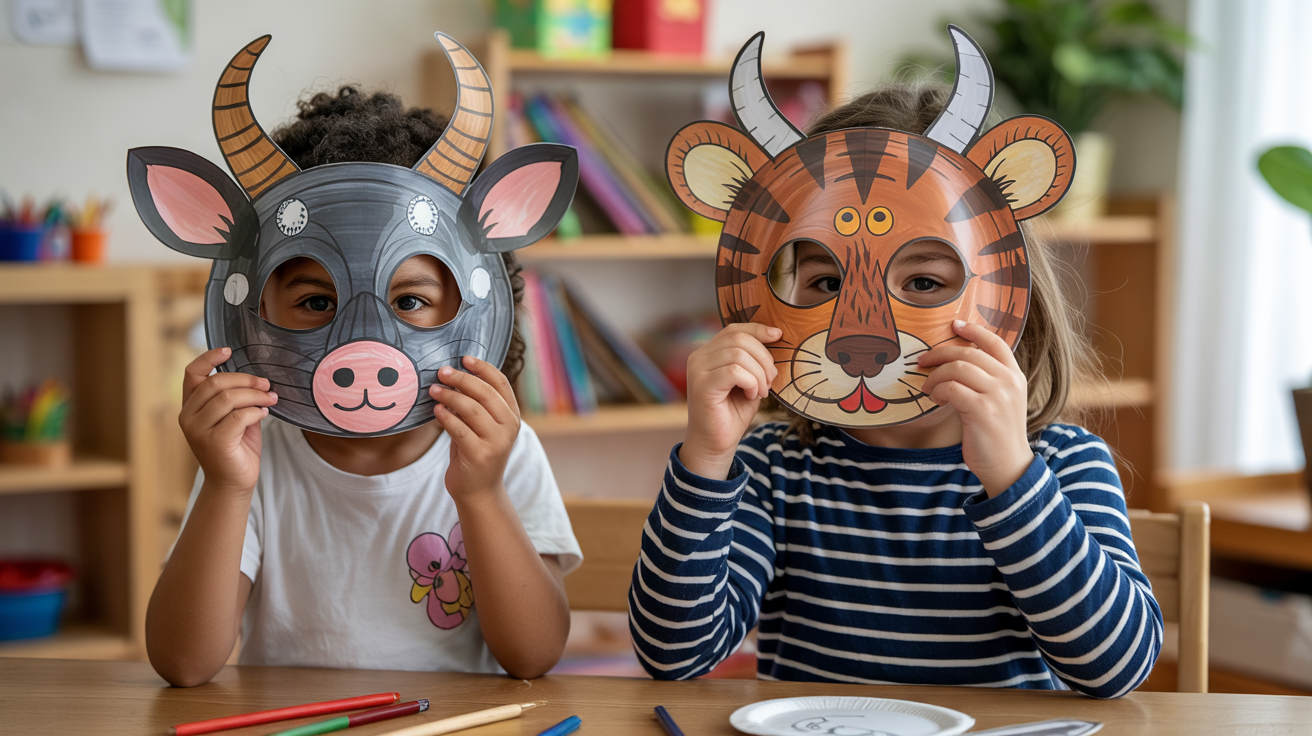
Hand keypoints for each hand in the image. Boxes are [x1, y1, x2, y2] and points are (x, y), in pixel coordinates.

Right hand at [179, 347, 277, 495]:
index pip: (192, 373)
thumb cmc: (236, 447)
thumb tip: (256, 377)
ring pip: (228, 398)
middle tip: (266, 384)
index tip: (229, 350)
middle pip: (215, 383)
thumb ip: (236, 397)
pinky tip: (264, 413)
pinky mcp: (214, 442)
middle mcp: (188, 417)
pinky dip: (255, 411)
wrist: (234, 482)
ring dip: (255, 395)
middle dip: (245, 379)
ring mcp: (198, 431)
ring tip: (271, 398)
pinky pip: (238, 416)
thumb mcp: (234, 416)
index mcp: (190, 407)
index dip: (209, 357)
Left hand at [430, 356, 520, 500]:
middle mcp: (509, 427)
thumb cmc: (476, 452)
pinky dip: (446, 417)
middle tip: (442, 372)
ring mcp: (496, 442)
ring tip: (433, 390)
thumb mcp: (483, 426)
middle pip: (485, 393)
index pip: (500, 383)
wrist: (478, 491)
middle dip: (462, 379)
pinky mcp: (479, 455)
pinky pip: (459, 429)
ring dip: (450, 396)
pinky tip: (436, 410)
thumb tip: (454, 375)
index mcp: (512, 416)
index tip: (464, 358)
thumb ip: (477, 404)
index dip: (482, 368)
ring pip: (472, 410)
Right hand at [679, 322, 782, 479]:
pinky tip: (752, 395)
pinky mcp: (701, 385)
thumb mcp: (748, 380)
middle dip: (763, 357)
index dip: (757, 329)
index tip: (778, 335)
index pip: (733, 329)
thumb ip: (753, 359)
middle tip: (770, 380)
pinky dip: (751, 382)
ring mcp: (697, 370)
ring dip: (758, 373)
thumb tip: (774, 334)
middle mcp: (698, 357)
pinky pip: (734, 371)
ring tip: (761, 391)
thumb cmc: (732, 413)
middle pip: (738, 339)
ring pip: (738, 354)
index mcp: (707, 353)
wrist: (716, 444)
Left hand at [918, 320, 1032, 496]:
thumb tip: (954, 361)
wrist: (1008, 466)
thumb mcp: (999, 400)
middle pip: (968, 353)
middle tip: (921, 362)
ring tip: (928, 389)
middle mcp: (1010, 381)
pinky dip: (938, 391)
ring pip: (958, 368)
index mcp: (1015, 375)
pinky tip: (935, 400)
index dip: (974, 331)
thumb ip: (986, 380)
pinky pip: (951, 388)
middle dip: (939, 355)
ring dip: (935, 376)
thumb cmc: (996, 434)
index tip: (954, 325)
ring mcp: (998, 395)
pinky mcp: (983, 410)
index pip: (996, 342)